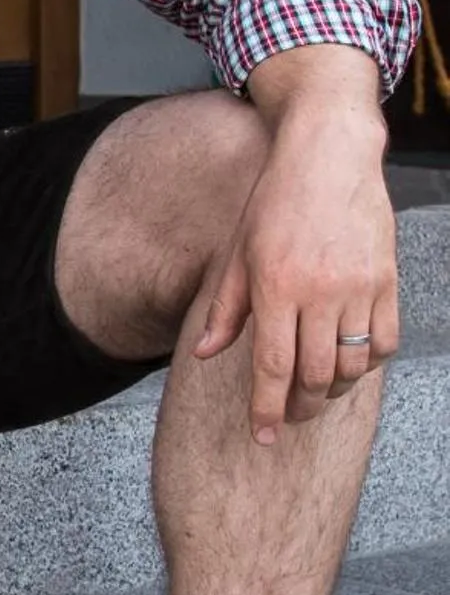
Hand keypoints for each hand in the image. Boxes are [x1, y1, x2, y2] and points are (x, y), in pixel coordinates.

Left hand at [194, 111, 398, 444]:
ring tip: (315, 395)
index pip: (273, 366)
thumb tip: (205, 353)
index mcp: (276, 285)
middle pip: (316, 375)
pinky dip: (368, 364)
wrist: (328, 158)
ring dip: (333, 391)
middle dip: (301, 408)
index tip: (264, 436)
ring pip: (352, 365)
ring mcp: (360, 288)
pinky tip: (349, 366)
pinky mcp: (388, 281)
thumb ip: (225, 308)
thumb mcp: (237, 251)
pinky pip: (385, 342)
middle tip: (288, 419)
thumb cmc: (273, 203)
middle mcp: (321, 291)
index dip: (268, 408)